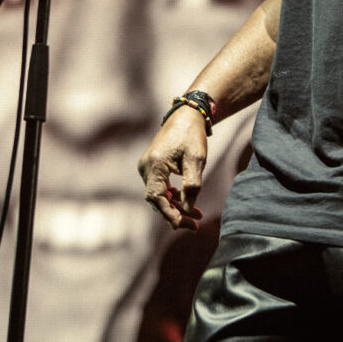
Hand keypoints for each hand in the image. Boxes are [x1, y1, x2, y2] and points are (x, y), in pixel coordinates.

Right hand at [137, 108, 208, 229]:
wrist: (186, 116)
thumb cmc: (192, 135)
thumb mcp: (197, 160)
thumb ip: (192, 185)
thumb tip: (187, 210)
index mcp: (155, 163)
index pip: (156, 197)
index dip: (168, 213)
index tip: (182, 225)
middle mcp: (146, 166)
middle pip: (156, 199)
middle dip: (175, 214)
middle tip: (194, 225)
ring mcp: (147, 167)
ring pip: (158, 196)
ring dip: (175, 207)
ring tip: (196, 216)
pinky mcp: (151, 167)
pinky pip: (159, 188)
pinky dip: (172, 197)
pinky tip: (187, 203)